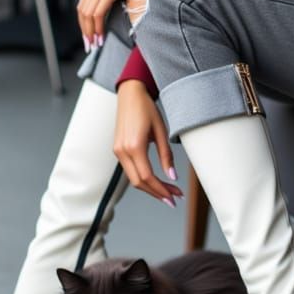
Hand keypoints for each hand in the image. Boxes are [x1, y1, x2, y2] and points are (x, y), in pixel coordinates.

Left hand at [77, 0, 152, 49]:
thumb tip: (112, 9)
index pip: (82, 7)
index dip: (84, 24)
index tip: (89, 37)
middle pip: (82, 13)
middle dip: (85, 31)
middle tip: (90, 46)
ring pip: (88, 15)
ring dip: (91, 32)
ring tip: (97, 44)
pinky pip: (98, 13)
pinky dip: (98, 27)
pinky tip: (101, 36)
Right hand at [114, 80, 183, 204]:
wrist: (130, 94)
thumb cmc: (147, 109)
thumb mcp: (161, 131)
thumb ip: (166, 155)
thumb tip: (172, 177)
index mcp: (134, 146)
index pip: (147, 177)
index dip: (161, 190)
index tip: (175, 196)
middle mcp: (122, 151)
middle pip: (139, 183)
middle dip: (157, 193)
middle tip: (174, 198)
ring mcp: (117, 151)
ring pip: (133, 179)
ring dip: (151, 187)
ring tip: (169, 191)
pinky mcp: (118, 149)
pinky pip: (130, 170)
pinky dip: (143, 178)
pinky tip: (156, 180)